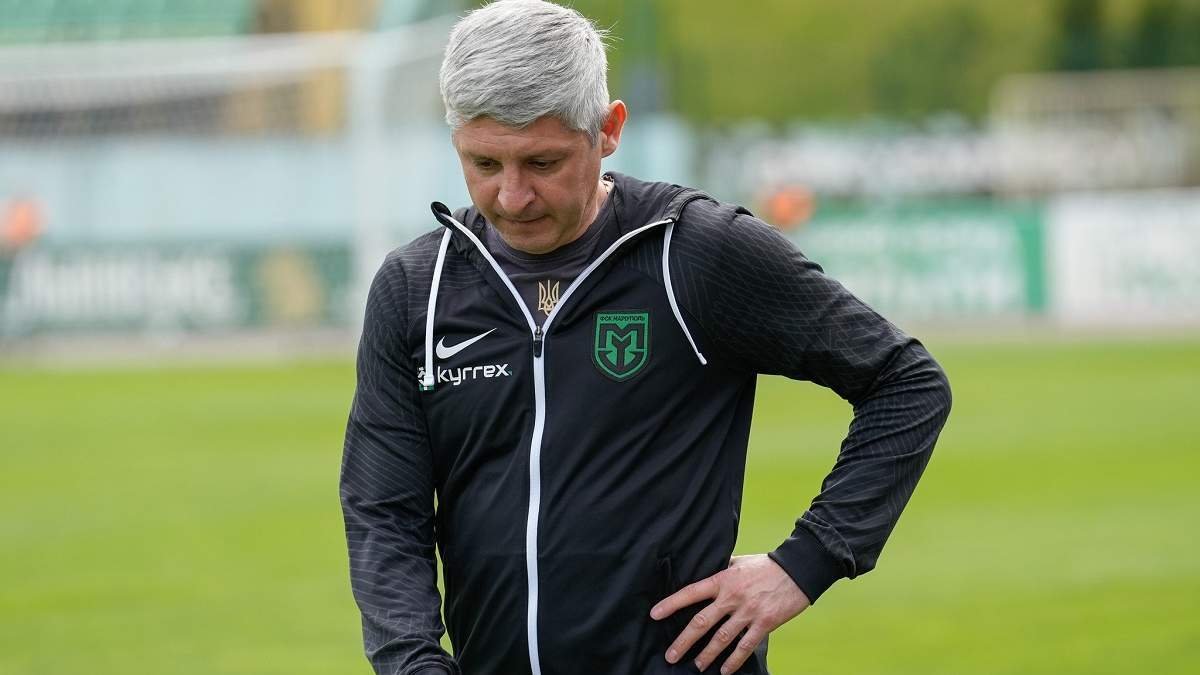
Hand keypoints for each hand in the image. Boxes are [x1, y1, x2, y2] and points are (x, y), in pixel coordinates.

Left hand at [650, 554, 810, 673]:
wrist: (797, 569)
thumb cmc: (767, 565)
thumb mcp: (739, 562)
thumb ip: (721, 570)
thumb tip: (704, 571)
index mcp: (723, 580)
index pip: (691, 592)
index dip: (671, 604)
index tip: (655, 614)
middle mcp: (732, 597)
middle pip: (701, 622)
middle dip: (684, 641)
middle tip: (671, 656)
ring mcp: (748, 612)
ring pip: (721, 639)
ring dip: (707, 655)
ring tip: (697, 665)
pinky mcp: (764, 624)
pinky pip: (745, 646)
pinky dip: (734, 661)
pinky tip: (725, 670)